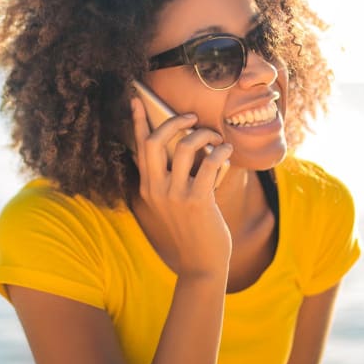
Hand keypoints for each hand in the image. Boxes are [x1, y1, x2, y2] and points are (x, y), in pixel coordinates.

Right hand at [131, 97, 232, 278]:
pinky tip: (226, 150)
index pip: (140, 147)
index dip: (139, 121)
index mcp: (147, 188)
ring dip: (204, 134)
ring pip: (186, 147)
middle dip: (174, 121)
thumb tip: (185, 146)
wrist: (201, 264)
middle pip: (156, 141)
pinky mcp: (198, 201)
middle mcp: (156, 189)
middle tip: (191, 117)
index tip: (137, 100)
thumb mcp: (171, 204)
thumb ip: (171, 179)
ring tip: (216, 138)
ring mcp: (176, 195)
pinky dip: (220, 151)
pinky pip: (209, 163)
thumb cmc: (190, 230)